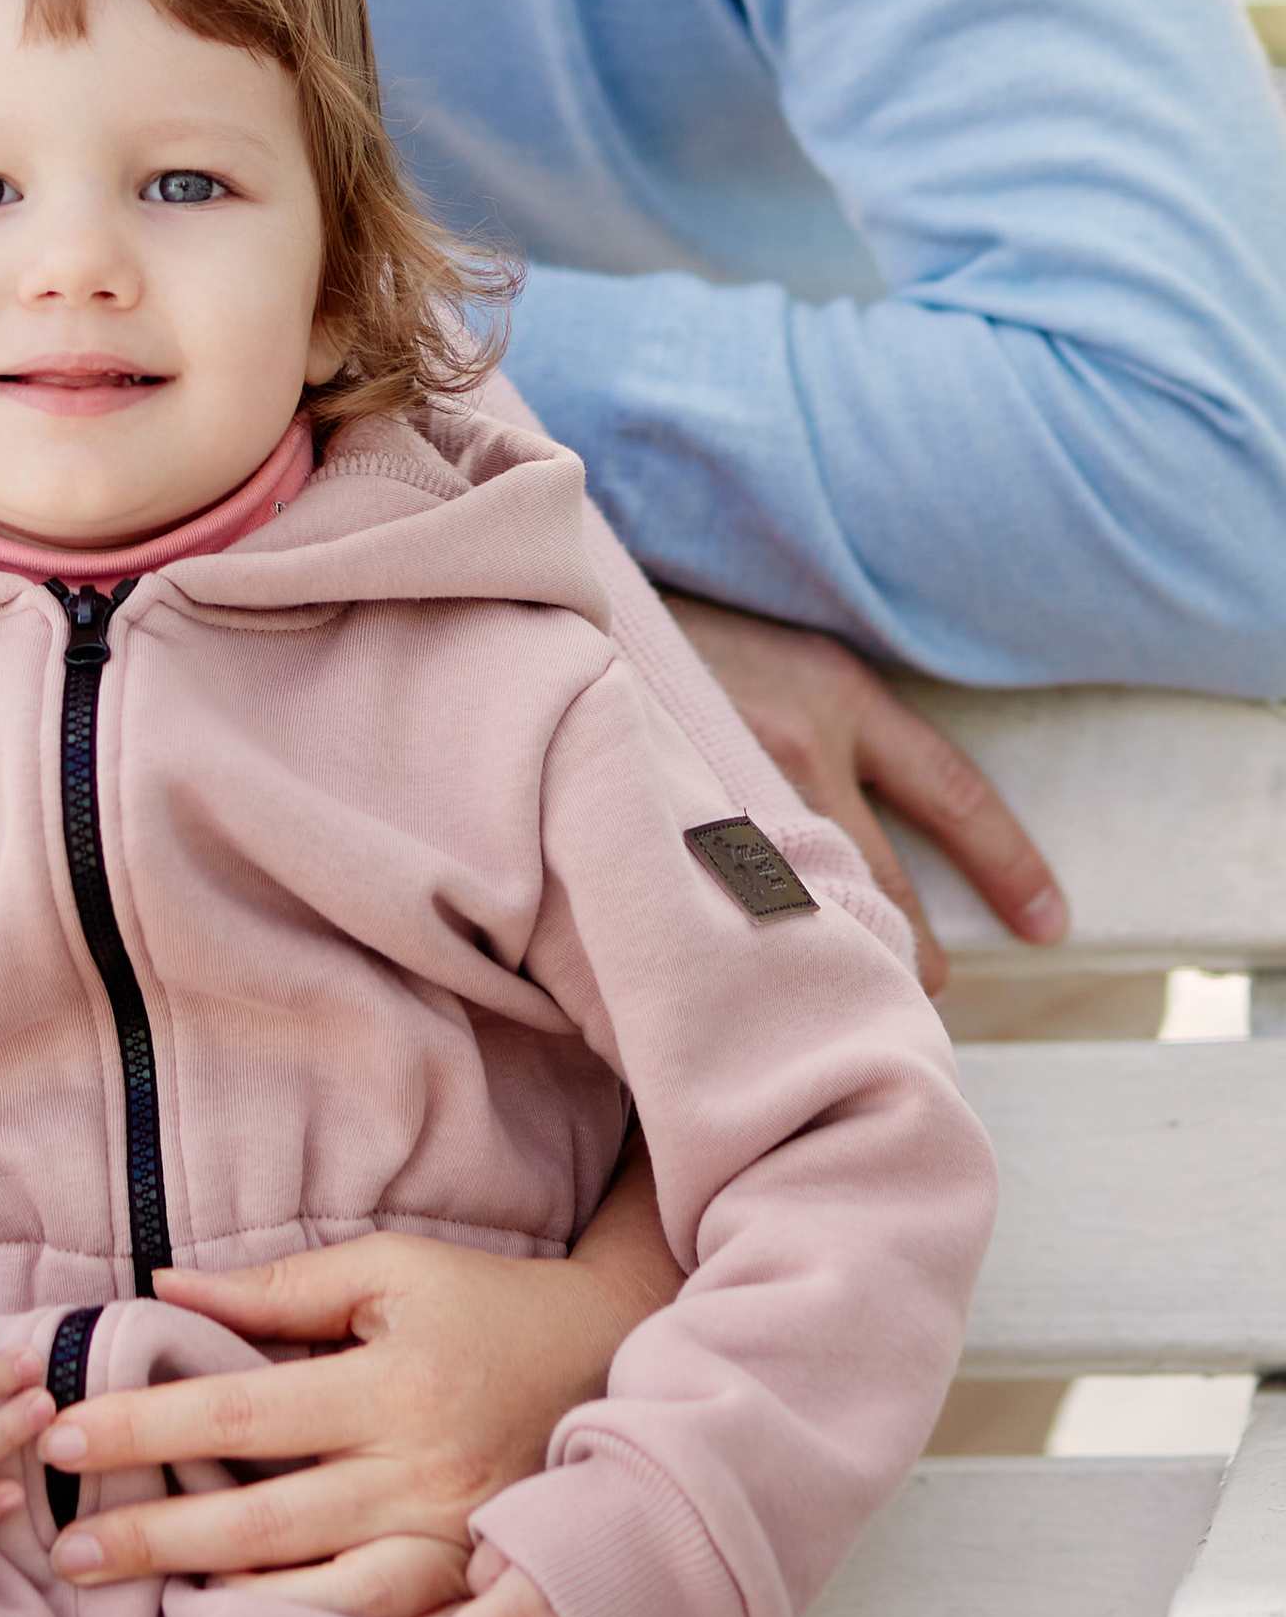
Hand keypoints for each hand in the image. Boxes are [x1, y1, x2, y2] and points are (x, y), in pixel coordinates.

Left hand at [38, 1230, 642, 1616]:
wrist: (611, 1363)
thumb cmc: (483, 1307)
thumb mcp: (389, 1271)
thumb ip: (278, 1290)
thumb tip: (166, 1288)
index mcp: (392, 1386)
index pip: (240, 1415)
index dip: (145, 1428)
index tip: (64, 1436)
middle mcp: (420, 1477)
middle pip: (261, 1523)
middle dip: (152, 1536)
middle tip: (63, 1547)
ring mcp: (448, 1547)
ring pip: (313, 1596)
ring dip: (213, 1597)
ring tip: (126, 1590)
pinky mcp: (465, 1589)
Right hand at [664, 595, 1065, 993]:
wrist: (566, 610)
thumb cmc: (678, 636)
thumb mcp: (779, 661)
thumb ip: (828, 731)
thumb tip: (872, 835)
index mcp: (838, 694)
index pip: (954, 794)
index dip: (1007, 865)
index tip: (1050, 925)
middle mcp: (797, 747)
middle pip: (886, 890)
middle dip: (907, 959)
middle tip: (916, 999)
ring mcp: (727, 794)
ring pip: (813, 919)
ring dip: (826, 967)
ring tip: (827, 1007)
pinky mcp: (667, 824)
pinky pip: (729, 918)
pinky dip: (747, 954)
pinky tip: (738, 981)